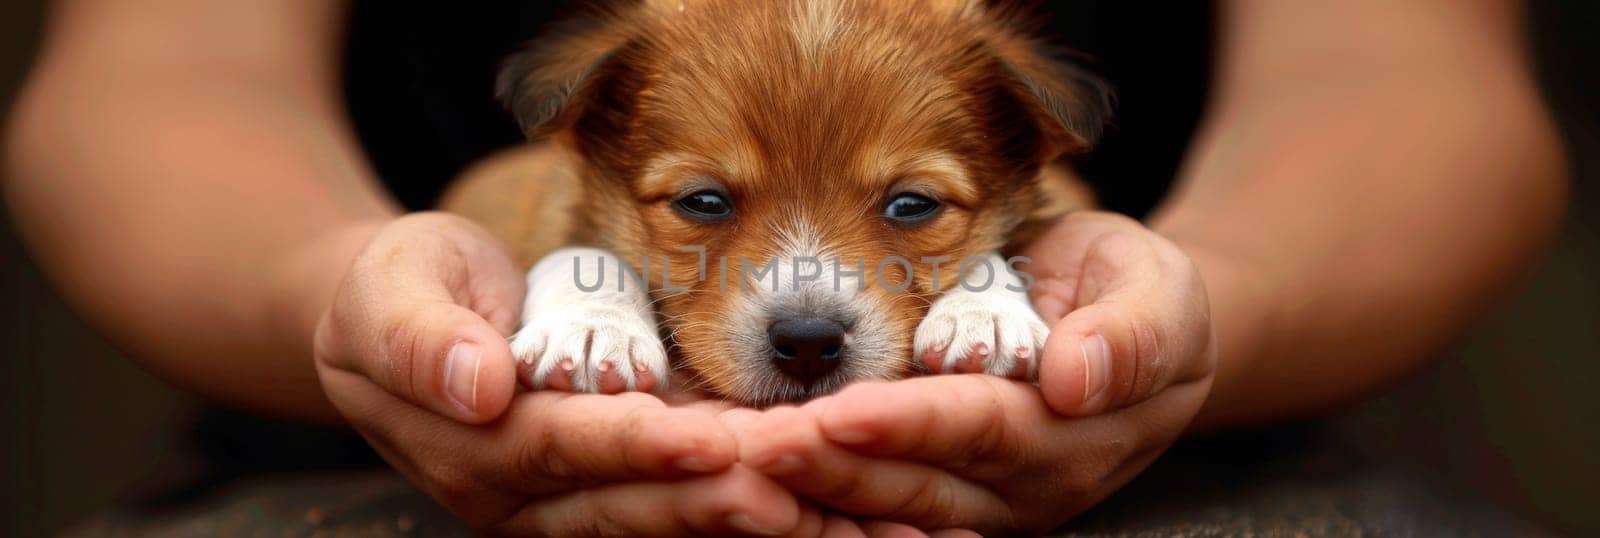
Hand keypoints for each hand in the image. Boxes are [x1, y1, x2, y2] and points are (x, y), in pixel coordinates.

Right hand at [312, 213, 811, 534]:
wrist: (399, 315)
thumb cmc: (397, 290)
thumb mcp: (388, 292)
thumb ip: (421, 340)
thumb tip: (479, 385)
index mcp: (467, 447)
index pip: (563, 450)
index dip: (637, 449)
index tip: (711, 445)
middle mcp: (518, 494)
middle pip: (626, 498)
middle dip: (713, 495)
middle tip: (797, 489)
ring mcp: (560, 501)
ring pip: (657, 511)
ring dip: (735, 505)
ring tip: (814, 501)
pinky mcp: (599, 487)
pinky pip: (670, 497)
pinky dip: (731, 494)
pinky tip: (802, 490)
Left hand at [737, 212, 1216, 533]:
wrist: (1127, 325)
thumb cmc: (1135, 295)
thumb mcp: (1160, 292)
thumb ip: (1134, 331)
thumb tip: (1079, 377)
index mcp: (1069, 433)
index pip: (977, 429)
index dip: (909, 424)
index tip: (841, 411)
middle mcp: (1017, 485)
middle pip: (911, 481)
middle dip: (828, 466)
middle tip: (749, 446)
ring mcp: (976, 503)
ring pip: (879, 506)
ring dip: (805, 489)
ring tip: (731, 463)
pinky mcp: (939, 500)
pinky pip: (869, 509)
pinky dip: (809, 498)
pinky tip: (745, 480)